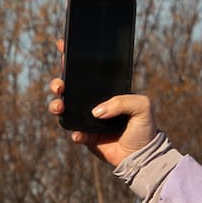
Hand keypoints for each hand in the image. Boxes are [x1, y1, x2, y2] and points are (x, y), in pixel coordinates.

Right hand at [48, 47, 157, 165]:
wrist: (143, 157)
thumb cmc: (145, 128)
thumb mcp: (142, 106)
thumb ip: (122, 102)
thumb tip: (96, 111)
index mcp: (106, 91)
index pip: (87, 72)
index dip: (72, 59)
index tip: (62, 46)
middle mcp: (93, 102)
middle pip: (68, 88)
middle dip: (58, 83)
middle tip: (60, 86)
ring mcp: (87, 119)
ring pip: (64, 108)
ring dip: (56, 104)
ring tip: (60, 106)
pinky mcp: (86, 137)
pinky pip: (73, 131)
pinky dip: (73, 131)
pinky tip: (79, 134)